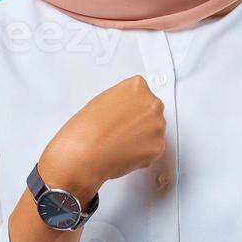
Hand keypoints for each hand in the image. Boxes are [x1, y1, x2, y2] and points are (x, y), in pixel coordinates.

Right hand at [39, 74, 167, 201]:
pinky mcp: (158, 147)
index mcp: (138, 87)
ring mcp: (158, 126)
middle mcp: (152, 103)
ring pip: (154, 132)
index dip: (131, 108)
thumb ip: (123, 101)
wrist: (83, 154)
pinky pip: (154, 150)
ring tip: (120, 142)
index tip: (123, 115)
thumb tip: (129, 109)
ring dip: (143, 138)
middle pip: (152, 112)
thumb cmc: (86, 129)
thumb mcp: (102, 101)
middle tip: (122, 131)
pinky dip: (142, 154)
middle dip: (140, 122)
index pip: (143, 94)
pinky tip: (125, 153)